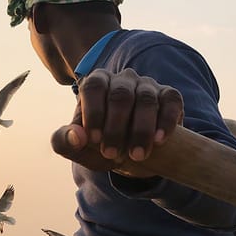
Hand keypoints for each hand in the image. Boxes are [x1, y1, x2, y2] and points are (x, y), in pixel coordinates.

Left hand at [51, 68, 183, 174]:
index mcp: (96, 83)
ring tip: (136, 156)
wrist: (131, 154)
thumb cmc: (100, 146)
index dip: (93, 112)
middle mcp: (122, 79)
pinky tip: (159, 141)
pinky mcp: (169, 96)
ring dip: (141, 130)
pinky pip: (171, 101)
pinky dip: (166, 120)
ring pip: (146, 99)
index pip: (93, 87)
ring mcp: (147, 86)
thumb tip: (75, 136)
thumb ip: (64, 142)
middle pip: (120, 95)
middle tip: (111, 155)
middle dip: (115, 128)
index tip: (93, 140)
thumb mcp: (78, 148)